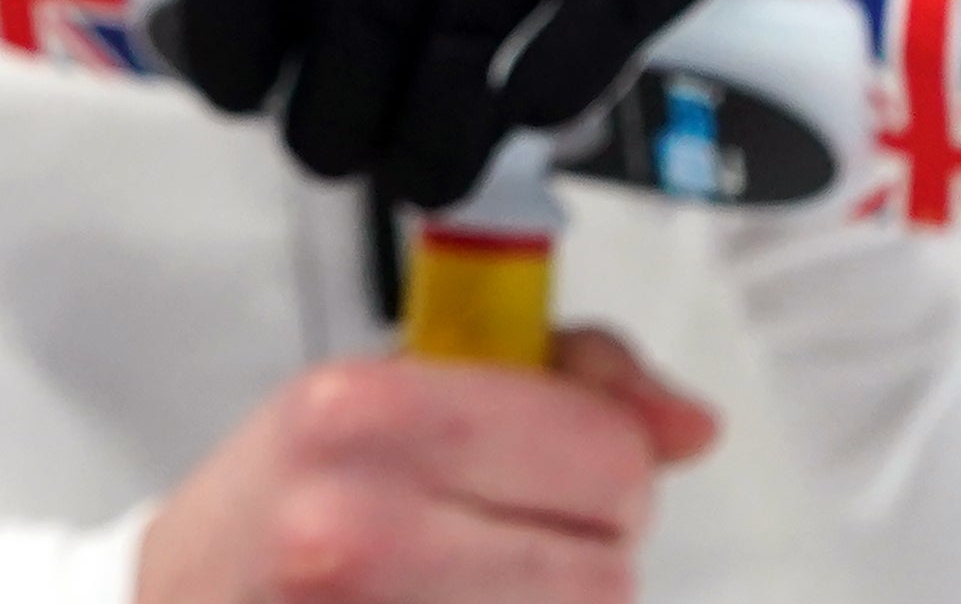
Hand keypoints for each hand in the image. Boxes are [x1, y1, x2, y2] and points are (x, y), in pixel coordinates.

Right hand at [139, 331, 720, 603]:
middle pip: (611, 561)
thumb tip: (685, 421)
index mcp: (358, 415)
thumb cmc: (274, 508)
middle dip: (586, 545)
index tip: (558, 457)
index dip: (605, 456)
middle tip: (509, 531)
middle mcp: (360, 527)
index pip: (602, 449)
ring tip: (474, 581)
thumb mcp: (379, 395)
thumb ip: (546, 379)